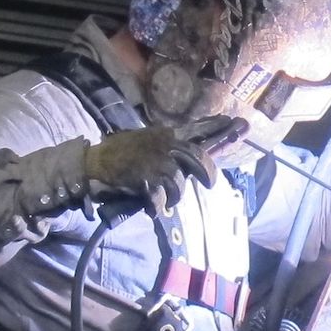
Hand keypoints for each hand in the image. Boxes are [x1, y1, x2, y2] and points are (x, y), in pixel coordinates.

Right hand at [83, 116, 245, 210]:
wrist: (97, 161)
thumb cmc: (121, 151)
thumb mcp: (146, 139)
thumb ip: (167, 144)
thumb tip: (188, 153)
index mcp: (167, 135)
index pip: (197, 129)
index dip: (216, 128)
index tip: (233, 123)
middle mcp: (166, 146)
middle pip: (199, 159)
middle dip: (208, 174)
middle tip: (209, 184)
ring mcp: (158, 163)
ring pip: (181, 184)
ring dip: (175, 195)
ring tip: (168, 199)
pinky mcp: (148, 180)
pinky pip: (162, 199)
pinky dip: (157, 207)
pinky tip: (152, 208)